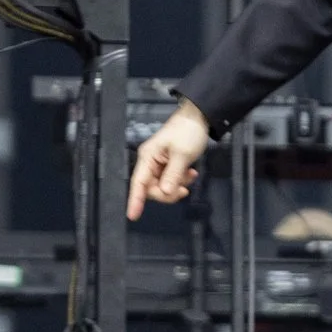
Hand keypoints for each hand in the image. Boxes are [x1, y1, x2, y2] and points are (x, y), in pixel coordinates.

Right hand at [127, 102, 210, 216]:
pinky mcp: (168, 164)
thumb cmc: (188, 131)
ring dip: (177, 185)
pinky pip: (170, 180)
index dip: (135, 200)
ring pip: (163, 186)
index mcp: (148, 157)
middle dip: (167, 192)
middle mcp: (150, 161)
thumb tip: (165, 192)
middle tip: (183, 189)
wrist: (199, 116)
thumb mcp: (182, 154)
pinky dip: (181, 180)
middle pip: (151, 188)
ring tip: (190, 175)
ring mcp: (159, 163)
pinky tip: (191, 173)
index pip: (138, 183)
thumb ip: (173, 175)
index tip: (133, 215)